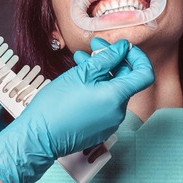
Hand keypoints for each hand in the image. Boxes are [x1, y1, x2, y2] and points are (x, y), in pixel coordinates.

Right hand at [0, 38, 153, 182]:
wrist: (38, 137)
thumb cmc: (56, 105)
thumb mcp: (81, 73)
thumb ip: (107, 58)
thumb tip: (124, 48)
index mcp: (117, 97)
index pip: (144, 74)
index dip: (137, 57)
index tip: (123, 48)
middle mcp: (119, 112)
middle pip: (126, 81)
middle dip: (112, 61)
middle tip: (94, 46)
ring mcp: (110, 122)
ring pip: (113, 91)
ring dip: (101, 73)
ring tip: (81, 60)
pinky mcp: (100, 128)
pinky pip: (104, 104)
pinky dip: (96, 89)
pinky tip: (79, 80)